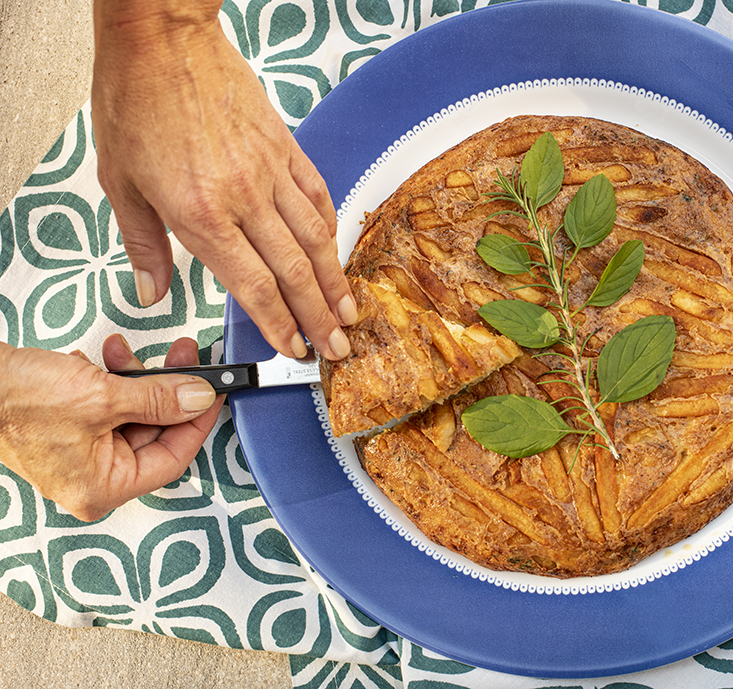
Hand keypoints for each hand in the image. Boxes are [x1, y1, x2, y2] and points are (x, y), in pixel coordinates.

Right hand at [0, 335, 222, 520]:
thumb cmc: (16, 399)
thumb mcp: (103, 396)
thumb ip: (159, 399)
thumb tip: (199, 398)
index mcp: (102, 488)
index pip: (172, 457)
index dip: (197, 421)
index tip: (215, 390)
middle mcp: (91, 478)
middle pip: (155, 433)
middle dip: (167, 391)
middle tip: (183, 357)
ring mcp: (79, 455)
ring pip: (133, 414)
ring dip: (137, 379)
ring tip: (125, 354)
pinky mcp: (68, 429)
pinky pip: (109, 406)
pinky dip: (112, 380)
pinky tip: (101, 359)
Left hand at [90, 0, 356, 360]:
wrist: (162, 40)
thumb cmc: (135, 102)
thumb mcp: (120, 181)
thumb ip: (143, 244)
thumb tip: (151, 292)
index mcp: (201, 214)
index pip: (253, 285)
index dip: (279, 324)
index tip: (294, 349)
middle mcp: (244, 198)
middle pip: (294, 271)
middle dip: (319, 316)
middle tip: (338, 346)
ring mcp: (271, 171)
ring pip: (315, 237)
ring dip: (335, 280)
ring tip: (350, 311)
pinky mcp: (285, 146)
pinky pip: (317, 194)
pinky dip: (331, 226)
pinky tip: (335, 248)